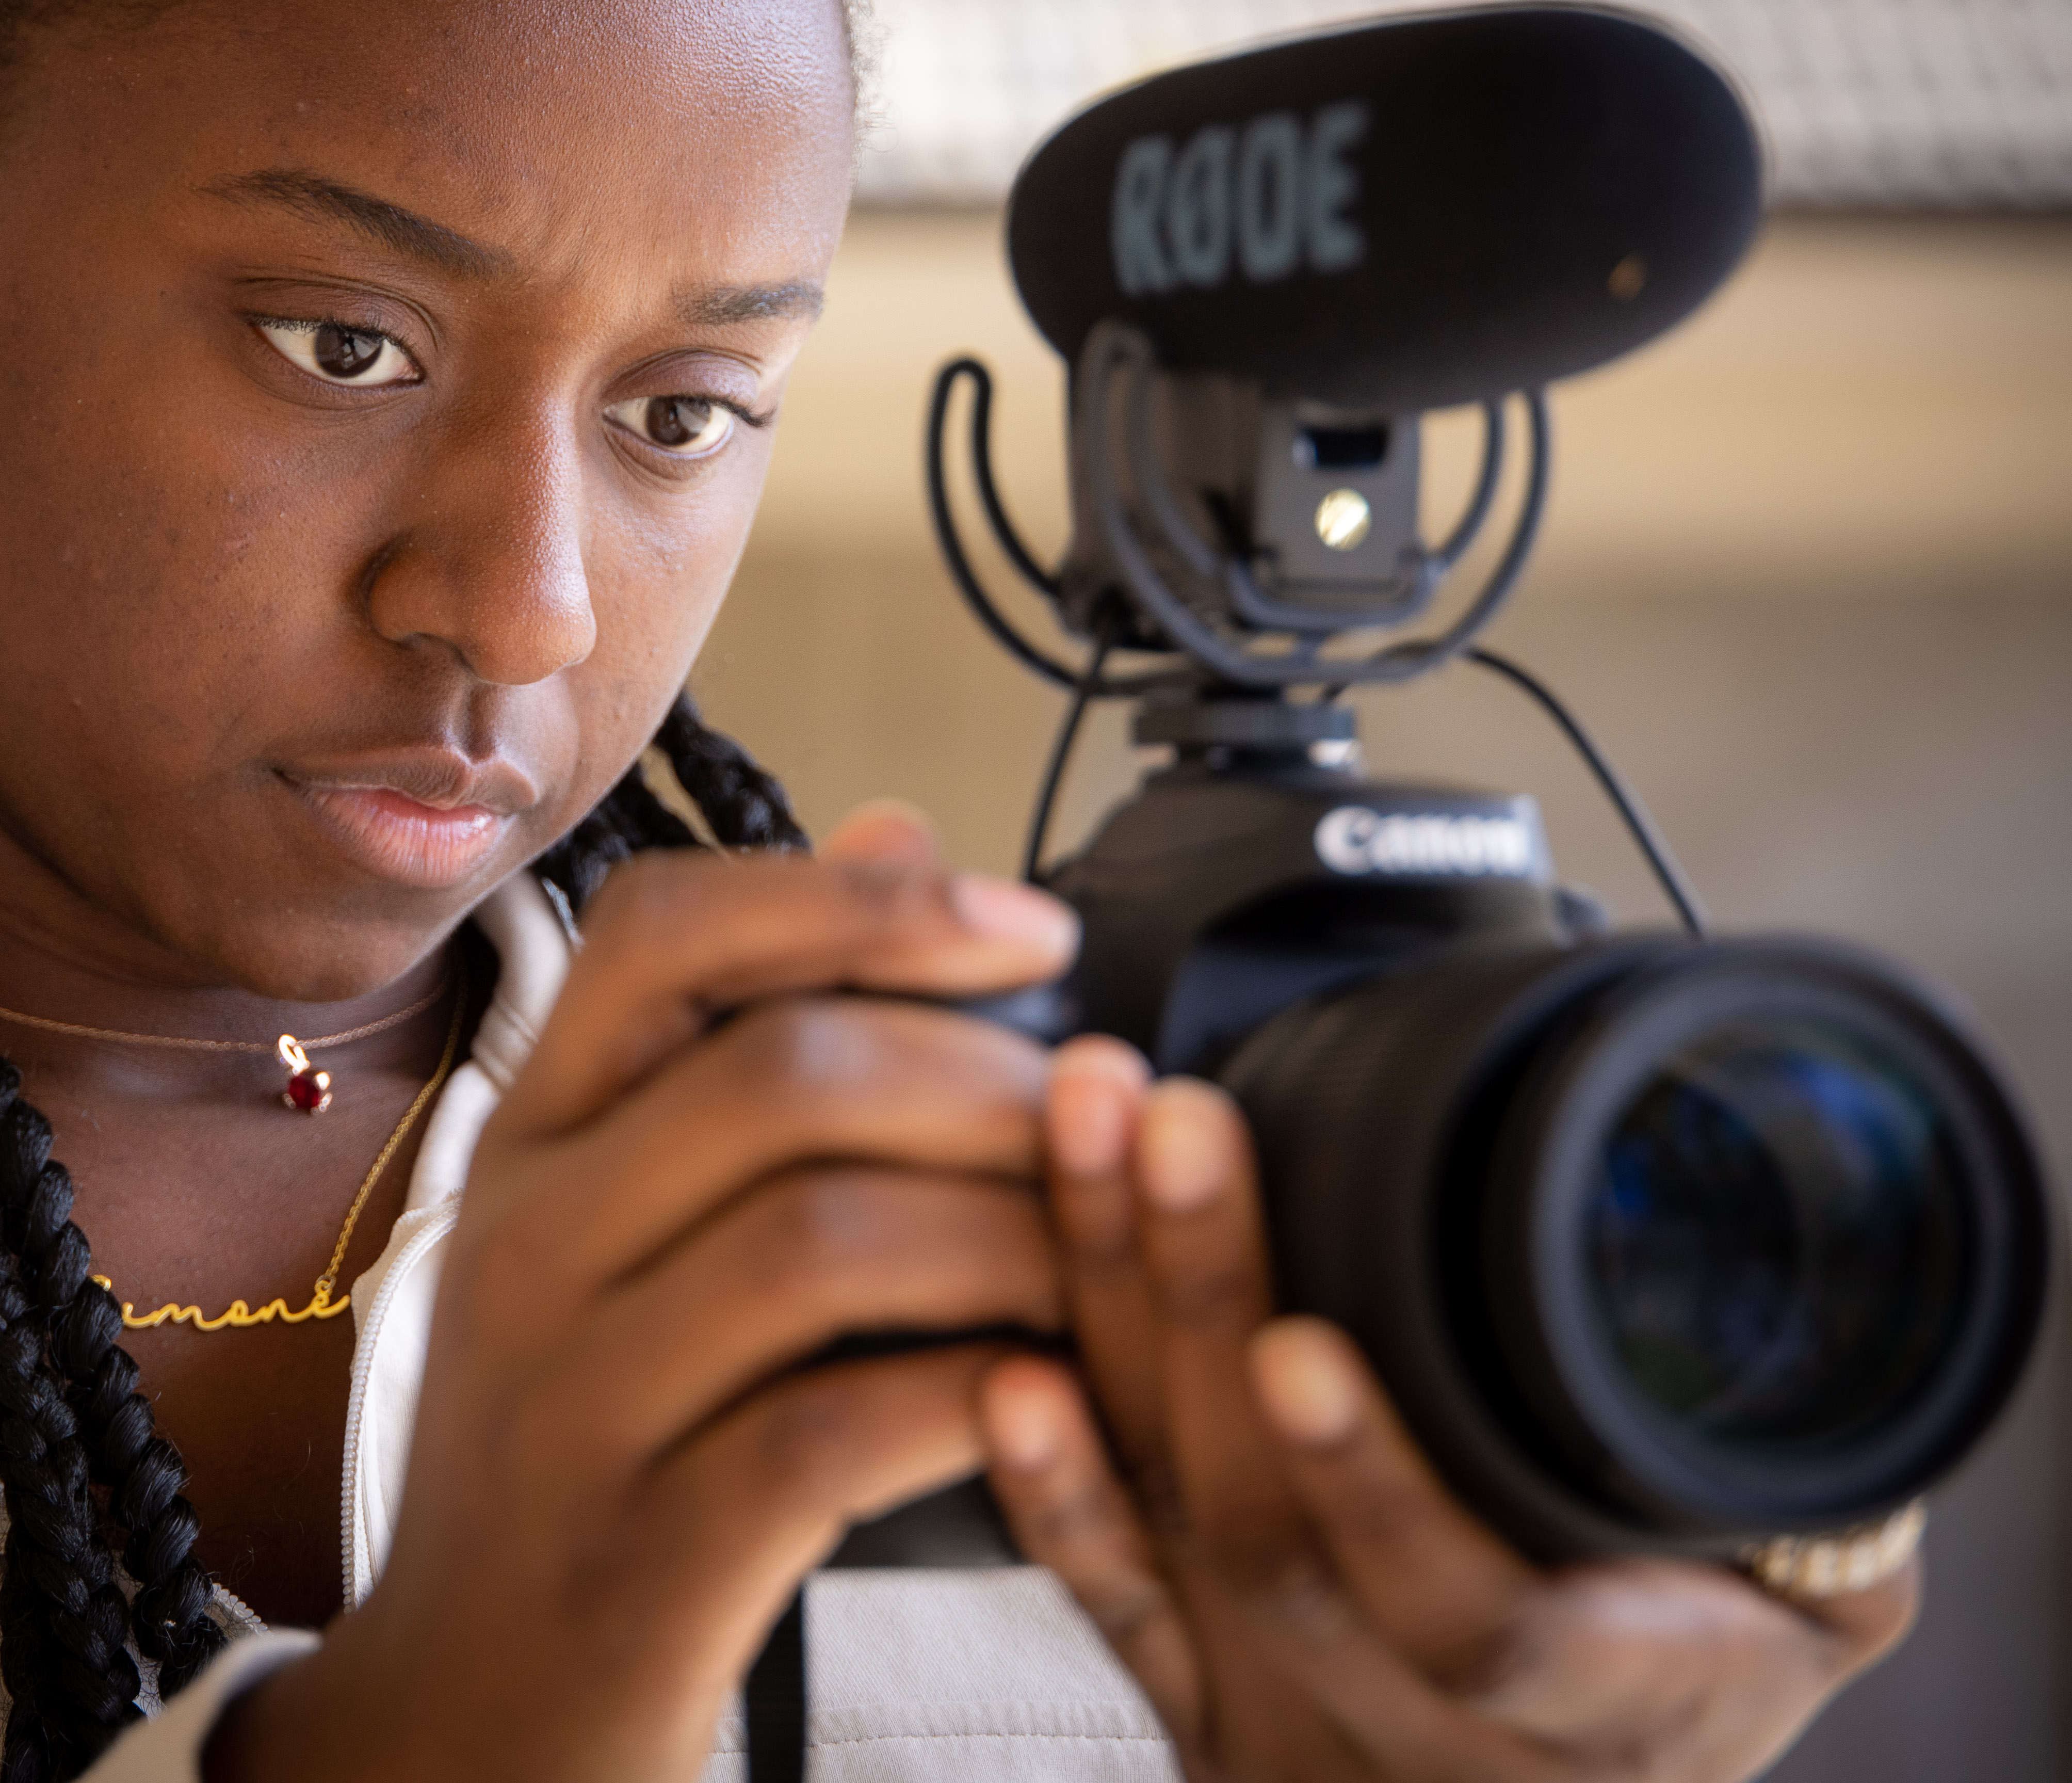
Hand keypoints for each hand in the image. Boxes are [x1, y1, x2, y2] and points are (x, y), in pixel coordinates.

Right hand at [210, 808, 1075, 1781]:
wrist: (459, 1719)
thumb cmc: (579, 1453)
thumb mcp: (618, 1233)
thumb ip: (747, 1038)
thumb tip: (897, 828)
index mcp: (527, 1143)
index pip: (669, 933)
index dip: (863, 900)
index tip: (1031, 931)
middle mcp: (524, 1247)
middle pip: (781, 1077)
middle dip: (988, 1080)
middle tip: (1104, 1125)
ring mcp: (570, 1404)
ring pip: (823, 1243)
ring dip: (1008, 1238)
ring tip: (1096, 1264)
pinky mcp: (643, 1557)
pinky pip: (834, 1432)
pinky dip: (972, 1401)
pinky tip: (1041, 1397)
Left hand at [983, 1043, 1916, 1781]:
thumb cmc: (1693, 1691)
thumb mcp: (1813, 1607)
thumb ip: (1818, 1496)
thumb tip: (1836, 1329)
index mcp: (1578, 1699)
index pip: (1457, 1613)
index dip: (1372, 1484)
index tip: (1305, 1343)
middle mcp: (1402, 1723)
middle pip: (1265, 1523)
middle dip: (1203, 1294)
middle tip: (1166, 1117)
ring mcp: (1275, 1712)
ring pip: (1166, 1519)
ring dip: (1112, 1312)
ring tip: (1084, 1135)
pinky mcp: (1191, 1697)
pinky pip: (1100, 1596)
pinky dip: (1042, 1481)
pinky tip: (1003, 1361)